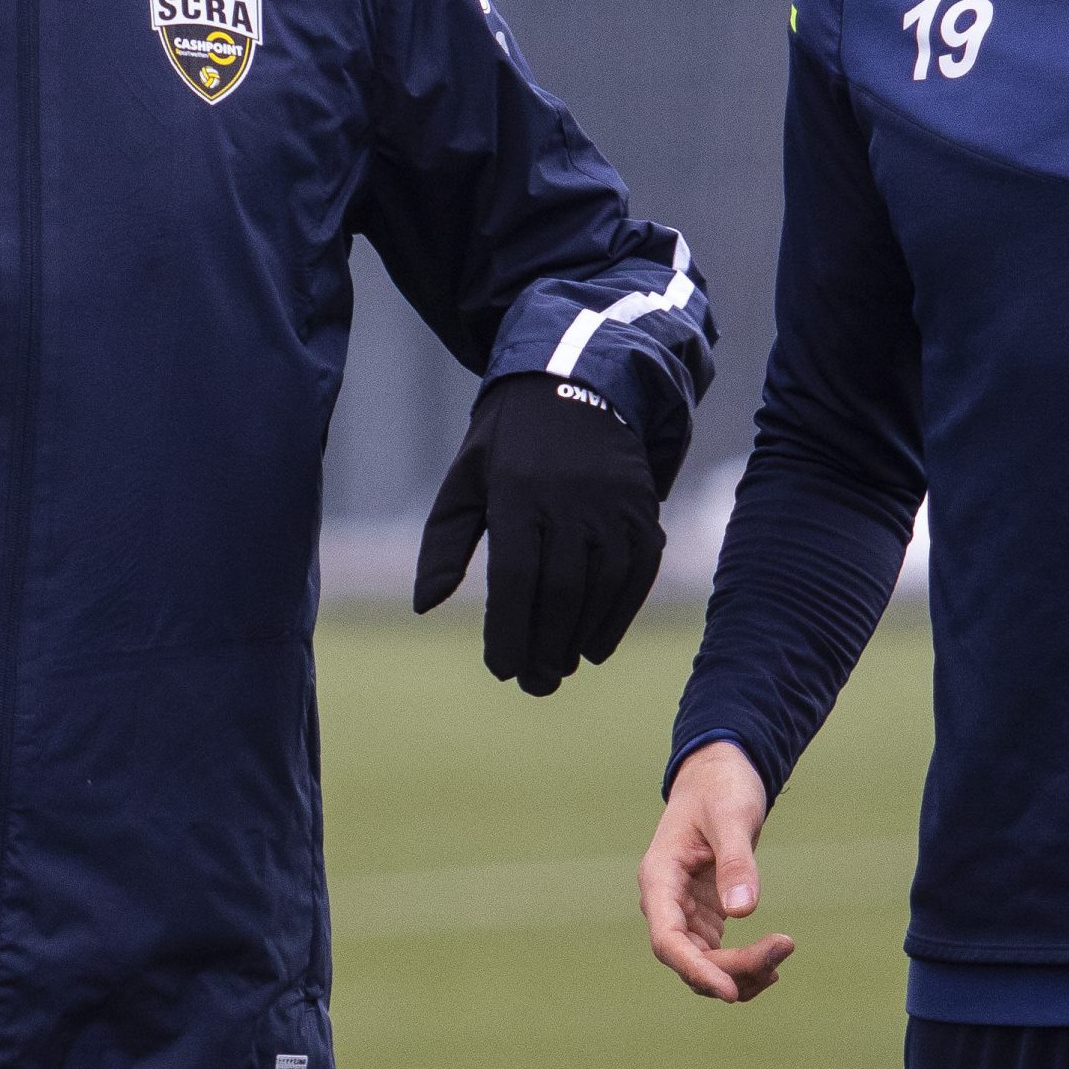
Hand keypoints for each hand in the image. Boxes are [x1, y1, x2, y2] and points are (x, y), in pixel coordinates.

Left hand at [412, 372, 663, 693]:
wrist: (576, 383)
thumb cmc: (506, 443)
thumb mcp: (464, 482)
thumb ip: (443, 544)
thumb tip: (425, 605)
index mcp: (517, 492)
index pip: (516, 577)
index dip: (510, 629)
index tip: (500, 669)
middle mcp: (571, 499)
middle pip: (561, 590)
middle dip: (545, 646)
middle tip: (531, 685)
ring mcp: (613, 505)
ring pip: (600, 588)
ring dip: (579, 638)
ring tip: (556, 669)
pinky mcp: (643, 511)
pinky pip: (636, 575)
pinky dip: (617, 617)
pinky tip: (593, 647)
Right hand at [639, 740, 794, 1001]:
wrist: (718, 775)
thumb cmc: (720, 788)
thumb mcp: (731, 817)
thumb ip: (735, 863)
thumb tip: (743, 912)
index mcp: (659, 877)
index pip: (667, 939)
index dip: (695, 969)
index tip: (730, 990)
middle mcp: (665, 901)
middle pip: (689, 957)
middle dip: (734, 967)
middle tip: (783, 949)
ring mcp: (683, 910)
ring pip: (703, 963)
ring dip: (740, 972)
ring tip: (782, 954)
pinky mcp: (703, 914)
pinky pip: (716, 955)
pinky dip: (743, 965)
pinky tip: (772, 960)